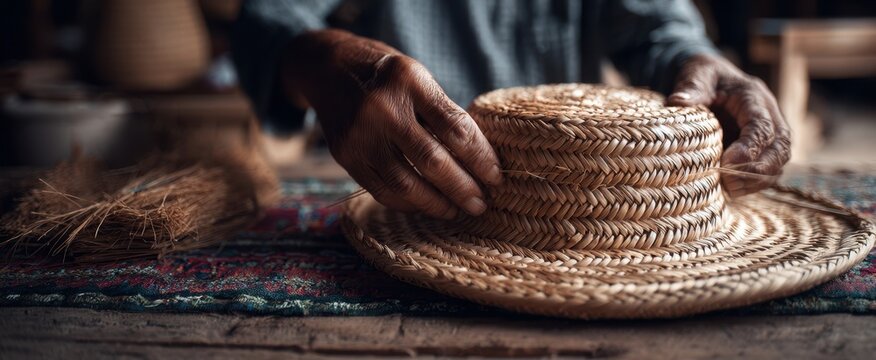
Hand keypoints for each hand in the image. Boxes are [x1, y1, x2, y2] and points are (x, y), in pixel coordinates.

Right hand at [282, 30, 501, 218]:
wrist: (328, 68)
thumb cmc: (387, 76)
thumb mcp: (418, 78)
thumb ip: (444, 112)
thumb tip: (480, 159)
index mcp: (410, 81)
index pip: (455, 128)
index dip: (480, 158)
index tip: (496, 176)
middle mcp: (383, 108)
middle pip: (432, 161)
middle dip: (462, 188)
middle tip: (481, 203)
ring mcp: (360, 135)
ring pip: (406, 185)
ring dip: (437, 204)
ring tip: (457, 210)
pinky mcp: (346, 156)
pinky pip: (382, 191)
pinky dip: (409, 204)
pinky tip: (426, 205)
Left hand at [667, 54, 790, 196]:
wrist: (712, 80)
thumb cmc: (704, 77)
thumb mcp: (696, 75)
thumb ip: (690, 88)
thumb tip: (676, 103)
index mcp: (754, 97)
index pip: (763, 126)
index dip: (749, 147)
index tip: (727, 162)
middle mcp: (770, 115)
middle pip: (780, 147)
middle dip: (758, 169)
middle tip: (729, 182)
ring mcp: (770, 134)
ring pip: (779, 162)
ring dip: (757, 180)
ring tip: (729, 189)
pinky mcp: (763, 149)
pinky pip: (769, 171)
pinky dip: (754, 184)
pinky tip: (731, 190)